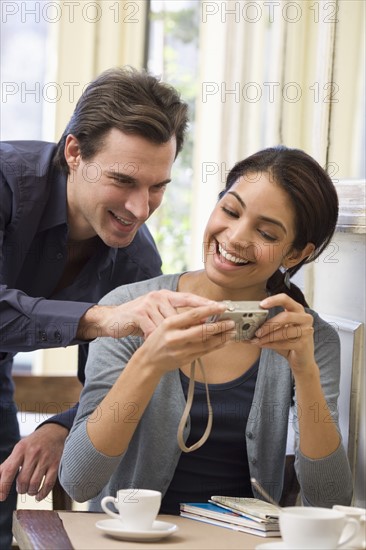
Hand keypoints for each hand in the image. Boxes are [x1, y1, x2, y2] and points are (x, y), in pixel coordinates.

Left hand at [0, 423, 68, 501]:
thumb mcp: (18, 450)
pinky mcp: (55, 464)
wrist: (53, 432)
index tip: (2, 497)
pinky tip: (38, 495)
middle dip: (20, 489)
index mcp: (21, 449)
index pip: (9, 470)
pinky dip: (42, 493)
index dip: (3, 486)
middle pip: (23, 480)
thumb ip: (6, 465)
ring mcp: (45, 459)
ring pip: (35, 484)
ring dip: (30, 492)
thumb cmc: (32, 443)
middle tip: (21, 488)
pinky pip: (48, 484)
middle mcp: (33, 453)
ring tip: (30, 489)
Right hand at [77, 289, 218, 339]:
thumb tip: (203, 321)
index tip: (223, 308)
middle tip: (222, 328)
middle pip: (186, 312)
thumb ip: (177, 316)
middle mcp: (159, 298)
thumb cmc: (141, 319)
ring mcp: (148, 305)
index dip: (207, 304)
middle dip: (206, 323)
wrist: (115, 320)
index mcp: (166, 295)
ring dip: (178, 338)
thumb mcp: (160, 314)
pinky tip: (158, 345)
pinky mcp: (137, 314)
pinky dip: (156, 339)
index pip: (190, 299)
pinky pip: (152, 330)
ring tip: (189, 346)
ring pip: (170, 324)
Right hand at [135, 301, 234, 374]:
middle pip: (202, 330)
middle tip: (231, 321)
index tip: (222, 307)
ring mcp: (180, 350)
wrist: (148, 360)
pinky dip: (216, 346)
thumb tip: (206, 315)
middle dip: (220, 326)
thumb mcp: (166, 324)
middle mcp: (174, 337)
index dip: (209, 310)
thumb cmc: (158, 339)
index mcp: (169, 324)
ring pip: (206, 343)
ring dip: (221, 337)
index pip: (193, 314)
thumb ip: (184, 320)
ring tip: (232, 331)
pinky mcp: (185, 359)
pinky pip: (204, 352)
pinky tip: (224, 342)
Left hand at [250, 294, 315, 373]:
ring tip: (257, 340)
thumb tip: (246, 325)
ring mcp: (307, 330)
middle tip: (256, 331)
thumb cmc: (288, 341)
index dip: (273, 300)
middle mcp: (305, 318)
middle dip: (268, 324)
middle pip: (285, 316)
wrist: (302, 359)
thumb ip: (267, 325)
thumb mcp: (279, 330)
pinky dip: (272, 344)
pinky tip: (263, 345)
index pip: (286, 299)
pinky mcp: (304, 343)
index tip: (261, 305)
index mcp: (297, 309)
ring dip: (268, 337)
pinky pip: (285, 343)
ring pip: (284, 331)